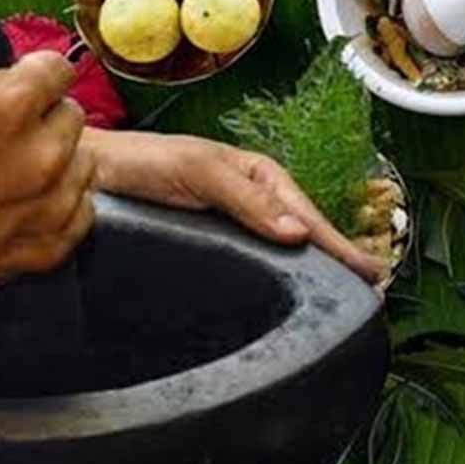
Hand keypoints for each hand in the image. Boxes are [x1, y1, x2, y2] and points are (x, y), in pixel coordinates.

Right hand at [0, 0, 96, 298]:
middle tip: (10, 127)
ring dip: (58, 158)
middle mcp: (41, 155)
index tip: (17, 83)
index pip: (59, 68)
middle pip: (72, 115)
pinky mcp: (48, 247)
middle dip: (45, 115)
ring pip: (82, 164)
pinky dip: (62, 204)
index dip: (36, 72)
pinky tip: (30, 199)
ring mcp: (48, 205)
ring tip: (18, 163)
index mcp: (11, 105)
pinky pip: (80, 212)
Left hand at [87, 131, 388, 283]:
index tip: (369, 272)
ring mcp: (231, 226)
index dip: (338, 244)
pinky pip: (253, 264)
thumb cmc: (144, 161)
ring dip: (312, 273)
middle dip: (336, 261)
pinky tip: (287, 298)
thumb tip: (298, 232)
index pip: (308, 215)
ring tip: (342, 302)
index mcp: (257, 176)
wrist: (94, 176)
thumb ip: (245, 198)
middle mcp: (250, 202)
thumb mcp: (199, 169)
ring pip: (281, 252)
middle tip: (370, 295)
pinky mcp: (209, 248)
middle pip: (302, 236)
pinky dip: (277, 279)